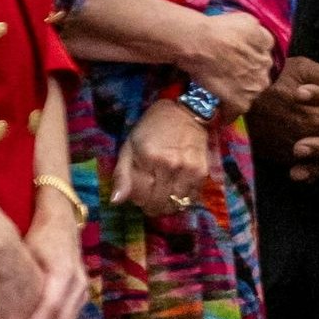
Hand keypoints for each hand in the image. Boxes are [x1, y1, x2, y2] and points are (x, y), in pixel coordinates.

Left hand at [112, 99, 213, 217]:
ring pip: (177, 204)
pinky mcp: (203, 172)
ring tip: (164, 192)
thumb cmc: (151, 129)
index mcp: (149, 159)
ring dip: (168, 204)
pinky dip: (183, 198)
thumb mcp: (129, 147)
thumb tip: (115, 202)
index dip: (138, 199)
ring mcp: (189, 170)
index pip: (142, 198)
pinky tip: (177, 188)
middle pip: (160, 204)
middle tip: (150, 195)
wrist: (183, 113)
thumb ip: (121, 175)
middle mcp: (171, 166)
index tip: (138, 192)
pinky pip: (192, 197)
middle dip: (152, 205)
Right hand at [178, 10, 278, 114]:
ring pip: (250, 93)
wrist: (200, 44)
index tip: (239, 61)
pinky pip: (235, 111)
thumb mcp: (245, 19)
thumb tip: (256, 36)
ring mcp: (255, 86)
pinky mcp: (241, 102)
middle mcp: (266, 66)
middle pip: (259, 74)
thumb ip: (256, 30)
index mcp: (267, 44)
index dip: (250, 58)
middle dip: (247, 76)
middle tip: (229, 76)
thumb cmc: (217, 28)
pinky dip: (227, 112)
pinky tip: (219, 111)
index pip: (263, 54)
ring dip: (239, 93)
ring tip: (222, 92)